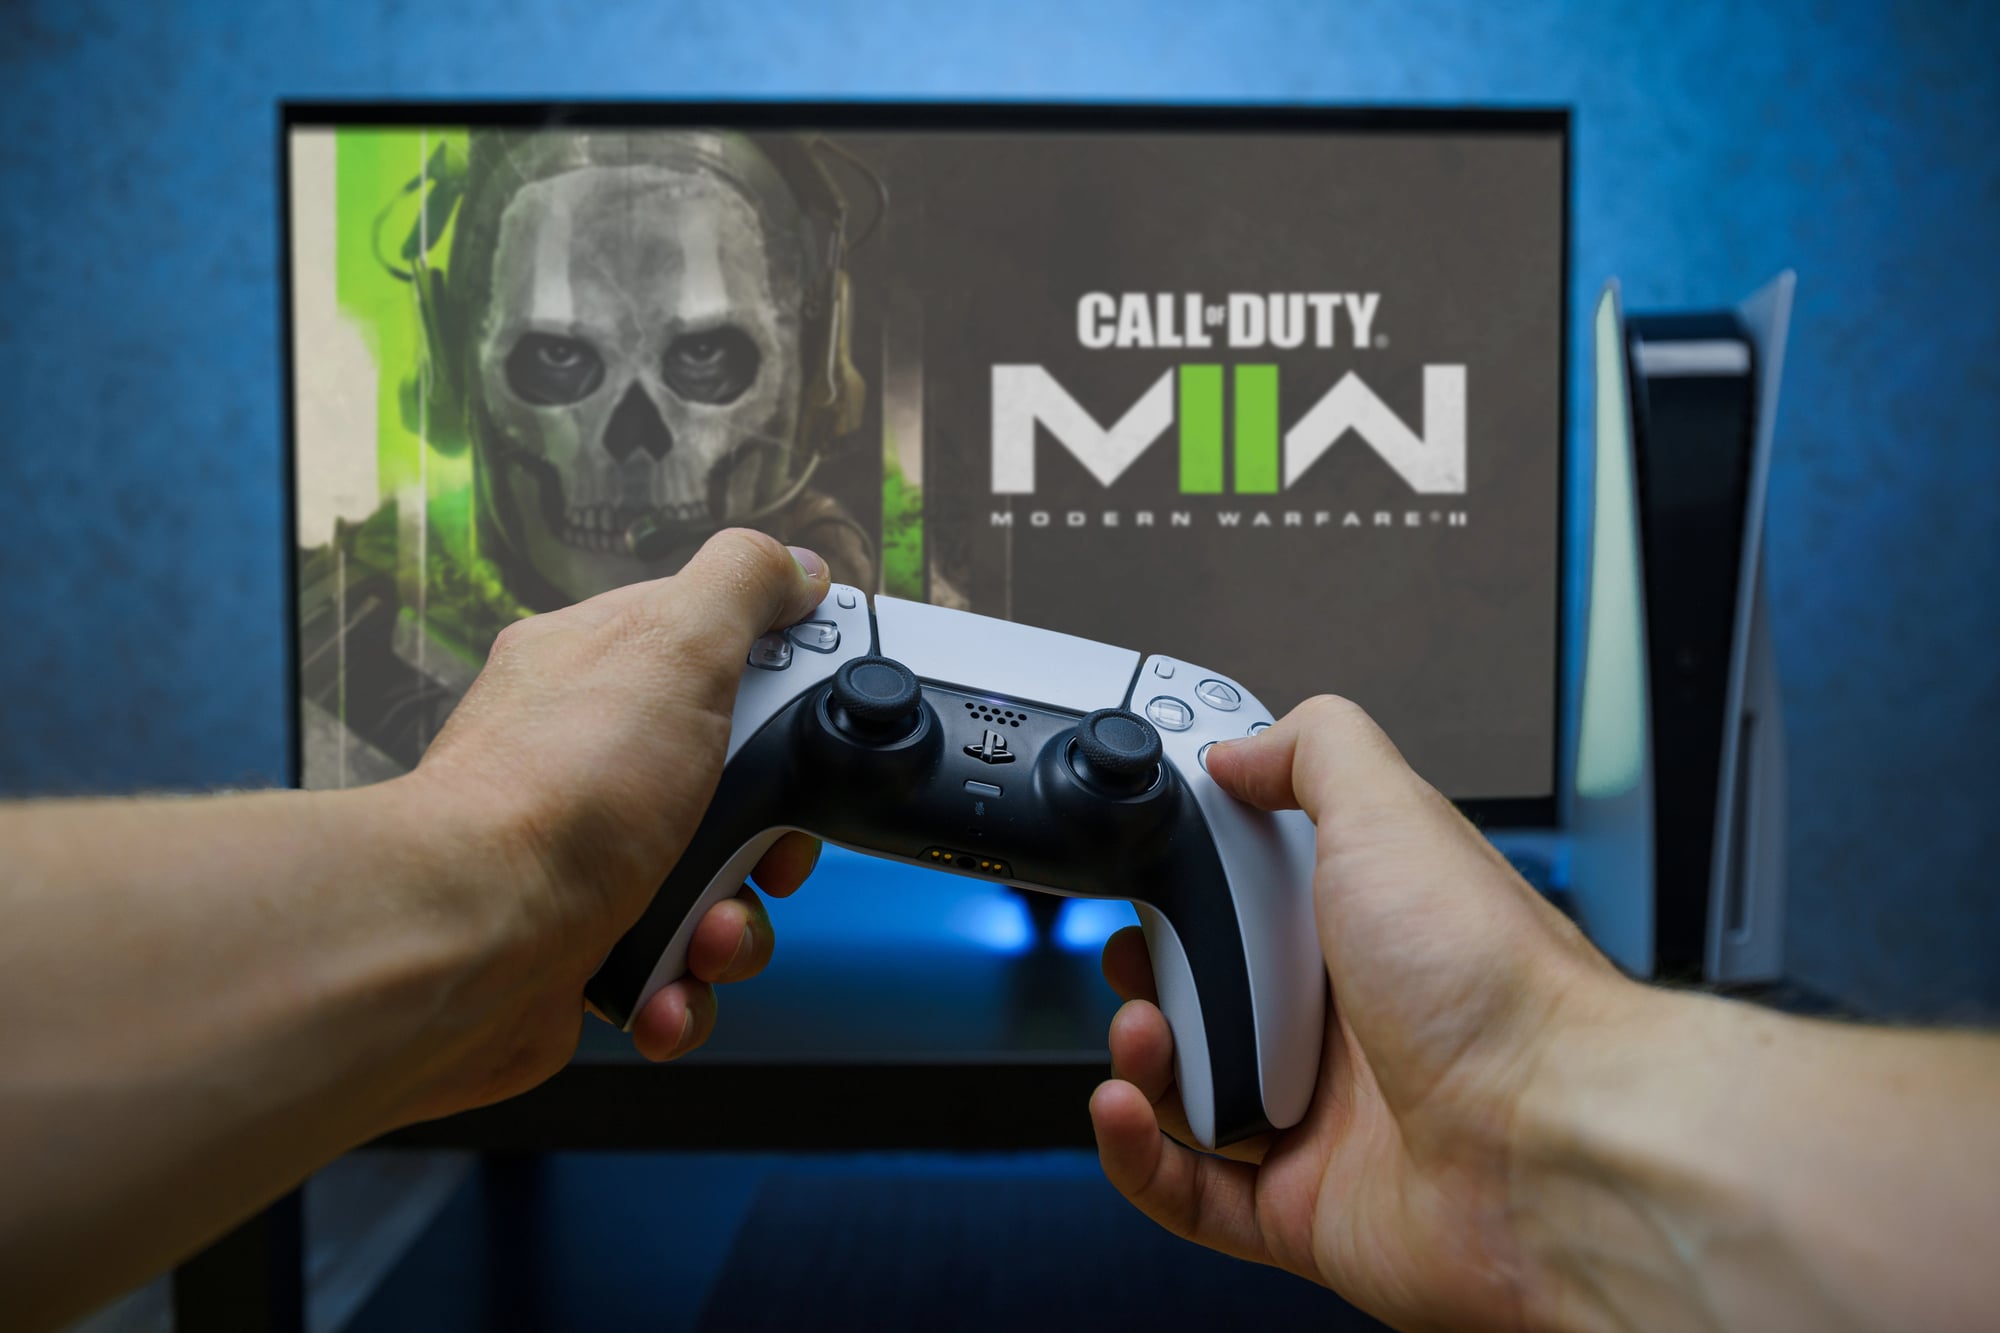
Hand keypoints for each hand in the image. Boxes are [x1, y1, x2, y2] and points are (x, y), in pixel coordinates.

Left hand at [398, 529, 830, 1116]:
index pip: (718, 660)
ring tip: (708, 934)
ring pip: (714, 890)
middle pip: (734, 791)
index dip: (781, 699)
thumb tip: (794, 566)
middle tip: (767, 852)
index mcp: (598, 671)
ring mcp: (584, 861)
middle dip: (770, 838)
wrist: (466, 944)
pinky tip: (666, 987)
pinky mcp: (583, 950)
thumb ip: (743, 586)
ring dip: (736, 927)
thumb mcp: (676, 644)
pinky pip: (674, 972)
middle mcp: (587, 763)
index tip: (808, 731)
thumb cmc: (558, 795)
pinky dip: (685, 990)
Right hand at [1090, 696, 1635, 1330]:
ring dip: (1138, 1060)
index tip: (1147, 862)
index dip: (1192, 877)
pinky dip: (1137, 1155)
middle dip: (1153, 971)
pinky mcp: (1303, 1208)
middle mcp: (1349, 1022)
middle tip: (1138, 955)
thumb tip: (1239, 747)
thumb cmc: (1499, 990)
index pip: (1253, 890)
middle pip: (1209, 992)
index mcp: (1368, 926)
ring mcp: (1324, 1120)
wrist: (1556, 1146)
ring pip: (1187, 1093)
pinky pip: (1188, 1192)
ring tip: (1145, 1030)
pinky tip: (1124, 1107)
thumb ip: (1313, 753)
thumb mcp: (1392, 813)